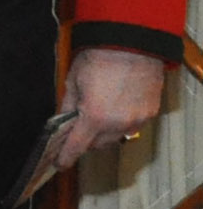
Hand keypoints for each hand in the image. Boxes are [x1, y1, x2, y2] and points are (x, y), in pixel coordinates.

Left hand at [51, 47, 171, 171]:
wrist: (133, 44)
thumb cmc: (99, 59)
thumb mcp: (73, 82)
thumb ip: (67, 106)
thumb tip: (61, 123)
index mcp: (94, 118)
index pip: (77, 147)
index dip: (65, 158)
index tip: (59, 164)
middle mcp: (117, 124)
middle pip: (97, 145)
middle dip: (85, 140)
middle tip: (77, 128)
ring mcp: (136, 120)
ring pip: (115, 138)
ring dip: (104, 133)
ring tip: (97, 116)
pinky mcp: (150, 113)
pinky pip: (131, 127)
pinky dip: (121, 124)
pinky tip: (115, 109)